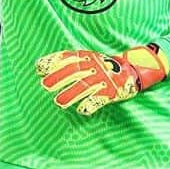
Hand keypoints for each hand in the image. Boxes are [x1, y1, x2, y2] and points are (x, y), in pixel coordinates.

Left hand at [35, 44, 169, 115]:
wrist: (131, 70)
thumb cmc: (101, 67)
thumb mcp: (84, 59)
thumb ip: (64, 63)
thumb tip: (38, 67)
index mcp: (86, 57)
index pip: (68, 57)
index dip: (54, 62)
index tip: (39, 68)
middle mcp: (93, 67)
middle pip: (74, 71)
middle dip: (60, 78)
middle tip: (45, 85)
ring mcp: (102, 80)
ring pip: (85, 87)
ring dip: (71, 94)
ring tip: (58, 103)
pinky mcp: (111, 92)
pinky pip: (100, 99)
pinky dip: (91, 104)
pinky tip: (81, 111)